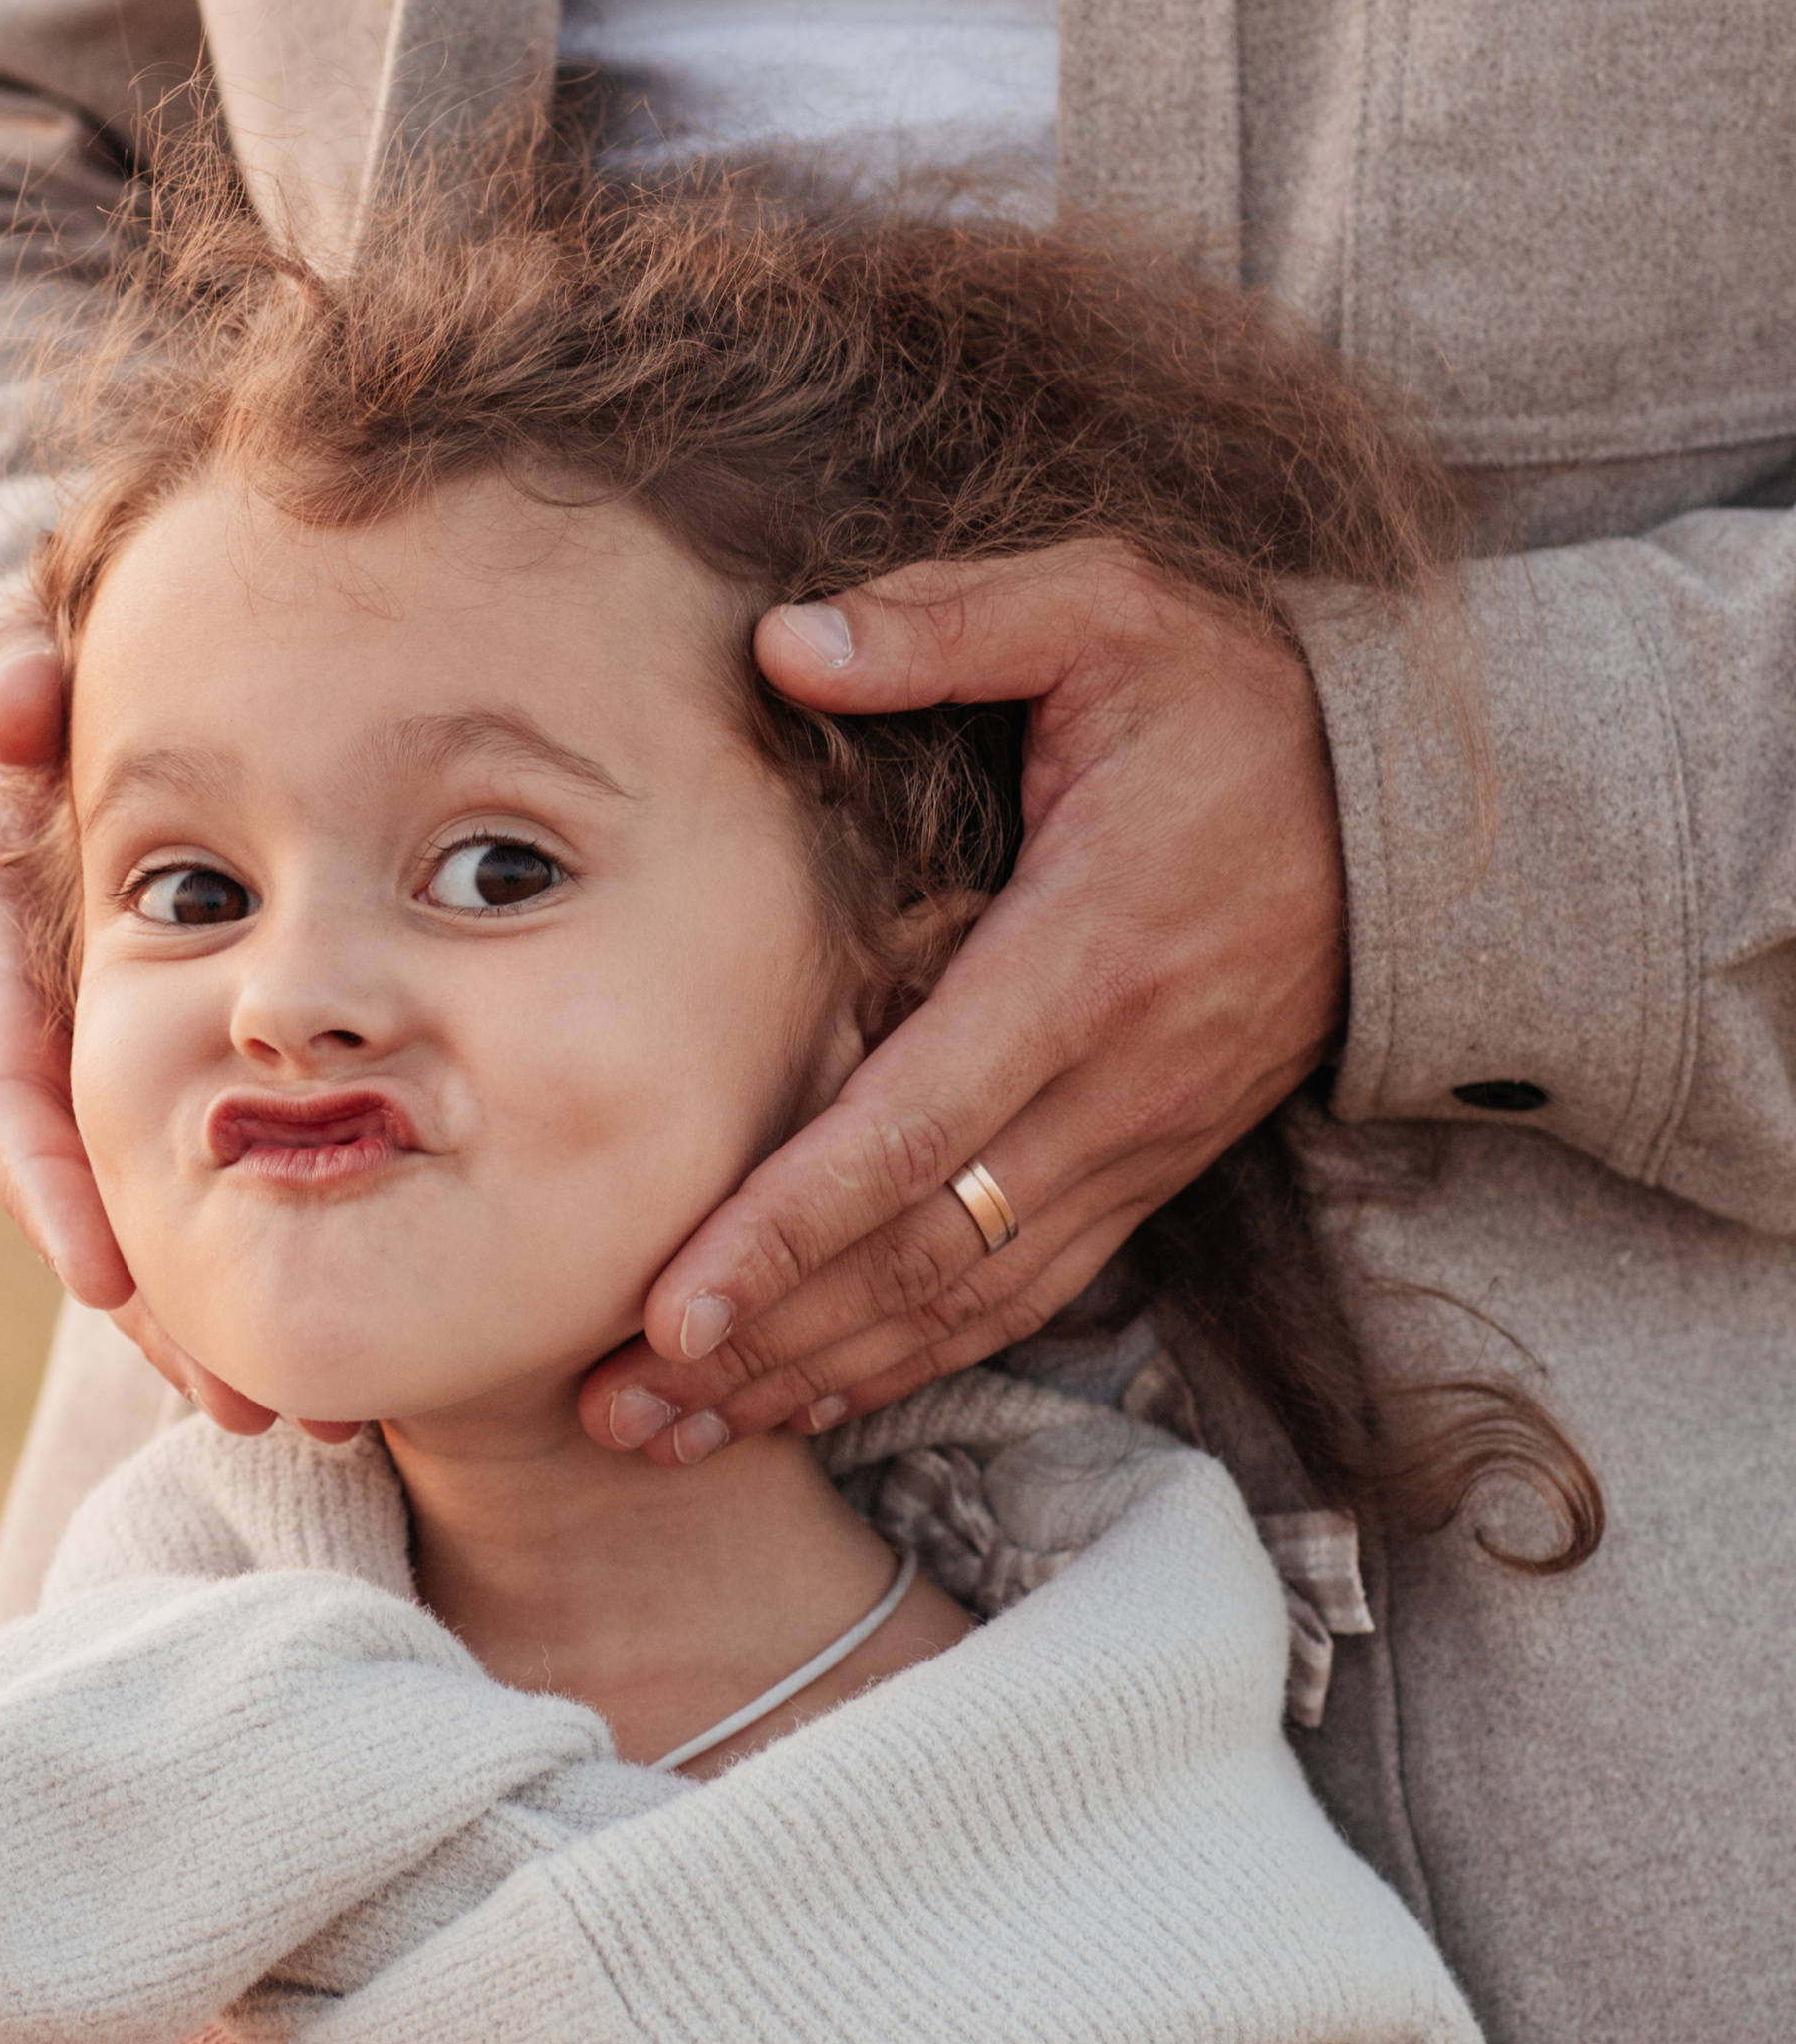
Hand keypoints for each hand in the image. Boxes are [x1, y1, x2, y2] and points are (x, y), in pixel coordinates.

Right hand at [0, 633, 284, 1433]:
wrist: (69, 733)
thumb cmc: (54, 692)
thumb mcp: (18, 665)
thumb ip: (7, 670)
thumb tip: (9, 695)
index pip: (2, 1090)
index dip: (49, 1182)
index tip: (100, 1276)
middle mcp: (46, 1049)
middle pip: (92, 1210)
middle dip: (160, 1318)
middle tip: (249, 1403)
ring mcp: (116, 1090)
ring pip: (162, 1239)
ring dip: (226, 1339)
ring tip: (323, 1425)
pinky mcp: (186, 1109)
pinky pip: (224, 1214)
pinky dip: (273, 1287)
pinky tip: (358, 1370)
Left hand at [578, 542, 1343, 1459]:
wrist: (1427, 818)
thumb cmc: (1248, 703)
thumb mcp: (1114, 611)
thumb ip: (949, 623)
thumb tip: (782, 643)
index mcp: (1083, 960)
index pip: (913, 1126)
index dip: (789, 1227)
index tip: (673, 1305)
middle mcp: (1113, 1087)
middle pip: (917, 1255)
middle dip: (761, 1343)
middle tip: (616, 1406)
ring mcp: (1136, 1148)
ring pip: (959, 1305)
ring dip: (810, 1380)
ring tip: (667, 1432)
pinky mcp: (1146, 1176)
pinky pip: (1017, 1301)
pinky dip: (906, 1364)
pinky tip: (800, 1403)